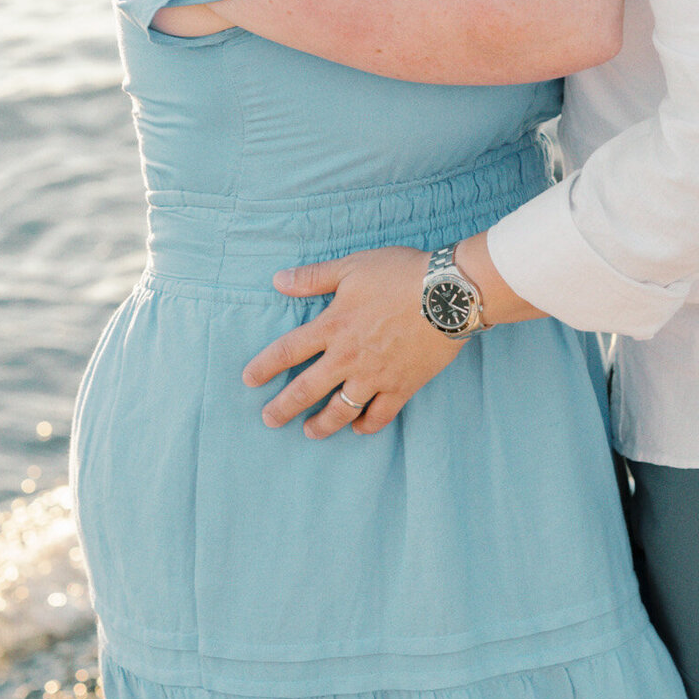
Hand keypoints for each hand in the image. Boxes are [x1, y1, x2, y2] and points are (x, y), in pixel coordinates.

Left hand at [242, 248, 463, 434]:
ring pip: (340, 410)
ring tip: (309, 432)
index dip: (265, 367)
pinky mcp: (402, 386)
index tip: (248, 380)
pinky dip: (366, 425)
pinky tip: (357, 427)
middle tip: (268, 420)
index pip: (287, 351)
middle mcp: (348, 357)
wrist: (449, 294)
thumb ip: (313, 278)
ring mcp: (375, 375)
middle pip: (306, 390)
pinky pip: (379, 415)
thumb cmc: (401, 273)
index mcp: (332, 326)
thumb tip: (277, 280)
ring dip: (321, 425)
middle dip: (283, 408)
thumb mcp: (352, 267)